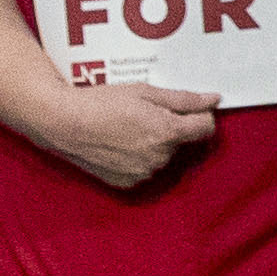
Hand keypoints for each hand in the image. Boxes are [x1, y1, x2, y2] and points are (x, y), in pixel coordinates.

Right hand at [38, 77, 220, 191]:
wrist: (63, 123)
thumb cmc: (102, 103)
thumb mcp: (146, 92)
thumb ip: (184, 100)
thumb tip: (214, 100)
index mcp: (168, 133)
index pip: (206, 128)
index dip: (201, 116)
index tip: (190, 109)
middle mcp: (160, 158)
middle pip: (181, 141)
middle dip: (172, 128)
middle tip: (145, 113)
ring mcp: (143, 173)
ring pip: (162, 156)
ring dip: (154, 143)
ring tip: (127, 127)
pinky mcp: (127, 183)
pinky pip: (144, 169)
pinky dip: (137, 157)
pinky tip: (118, 143)